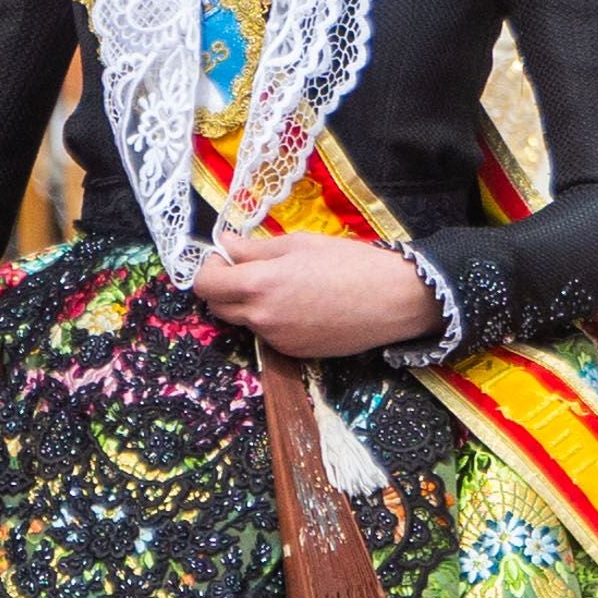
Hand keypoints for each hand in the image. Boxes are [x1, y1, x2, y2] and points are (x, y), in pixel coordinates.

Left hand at [194, 231, 438, 361]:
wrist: (392, 300)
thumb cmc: (348, 263)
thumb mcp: (298, 244)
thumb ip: (254, 248)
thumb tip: (224, 244)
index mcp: (258, 284)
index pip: (206, 285)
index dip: (210, 269)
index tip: (226, 258)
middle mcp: (261, 318)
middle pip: (217, 307)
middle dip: (223, 288)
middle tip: (248, 270)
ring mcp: (276, 340)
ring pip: (244, 321)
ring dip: (249, 304)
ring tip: (283, 286)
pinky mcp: (293, 353)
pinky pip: (268, 335)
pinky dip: (272, 320)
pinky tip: (301, 305)